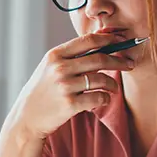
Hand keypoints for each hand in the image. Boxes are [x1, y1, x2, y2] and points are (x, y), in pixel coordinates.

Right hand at [10, 33, 133, 140]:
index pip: (88, 40)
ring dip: (113, 84)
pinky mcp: (70, 104)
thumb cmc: (43, 90)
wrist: (27, 117)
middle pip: (99, 58)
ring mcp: (65, 86)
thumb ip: (71, 55)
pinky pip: (98, 98)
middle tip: (129, 64)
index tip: (122, 39)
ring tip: (113, 87)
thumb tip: (101, 41)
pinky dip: (105, 98)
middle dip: (119, 61)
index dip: (108, 38)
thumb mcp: (50, 67)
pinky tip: (104, 99)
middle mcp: (60, 68)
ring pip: (102, 79)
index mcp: (55, 55)